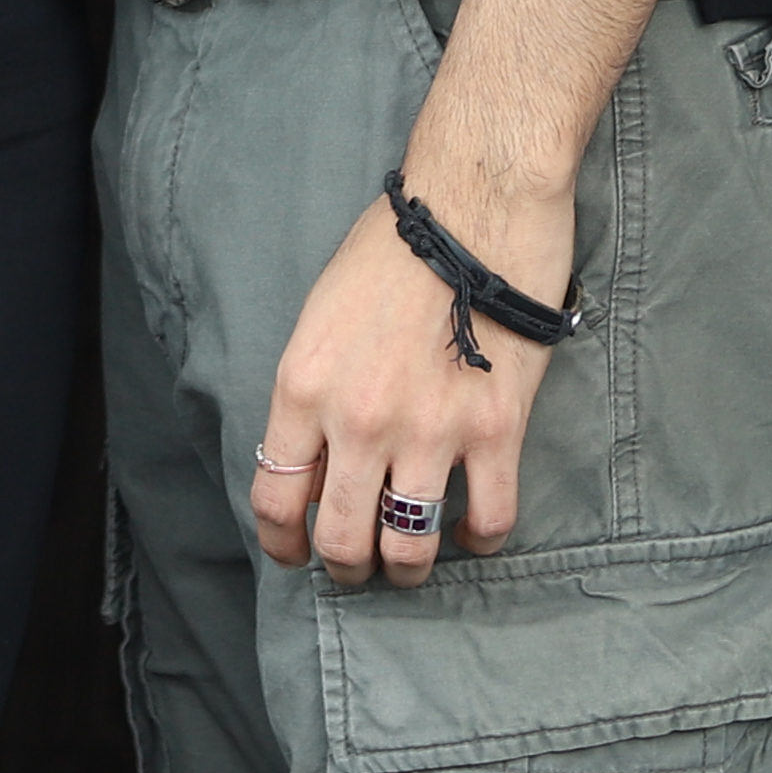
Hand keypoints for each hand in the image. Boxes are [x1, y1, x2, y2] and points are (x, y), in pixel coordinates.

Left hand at [253, 171, 563, 588]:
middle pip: (341, 541)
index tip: (295, 553)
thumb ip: (313, 394)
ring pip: (409, 548)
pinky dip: (480, 539)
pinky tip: (474, 530)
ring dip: (407, 568)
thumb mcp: (320, 317)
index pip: (275, 499)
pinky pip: (489, 521)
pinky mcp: (496, 430)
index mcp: (304, 388)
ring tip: (411, 561)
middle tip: (357, 566)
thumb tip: (316, 463)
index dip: (282, 543)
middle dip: (345, 568)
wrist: (474, 204)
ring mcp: (430, 432)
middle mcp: (359, 421)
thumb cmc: (393, 249)